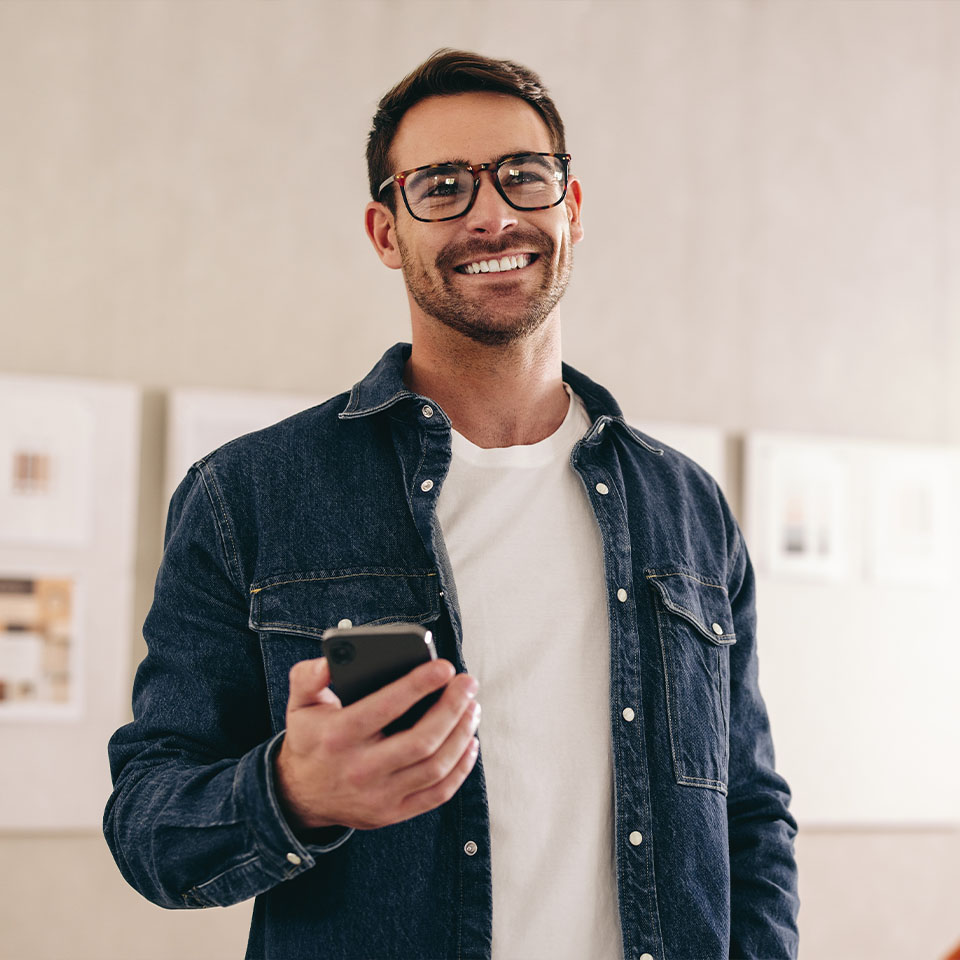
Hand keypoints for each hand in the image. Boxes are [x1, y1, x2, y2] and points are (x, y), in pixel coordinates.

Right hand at [274, 657, 480, 830]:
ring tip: (472, 707)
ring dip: (461, 734)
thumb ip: (309, 676)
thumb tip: (330, 660)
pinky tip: (469, 743)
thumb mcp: (299, 703)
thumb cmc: (309, 739)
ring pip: (435, 767)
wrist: (298, 796)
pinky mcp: (393, 813)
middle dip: (452, 708)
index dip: (419, 685)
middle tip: (468, 683)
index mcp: (338, 736)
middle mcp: (360, 769)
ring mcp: (379, 795)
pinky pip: (438, 794)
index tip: (444, 667)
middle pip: (421, 740)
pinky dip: (461, 768)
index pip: (385, 707)